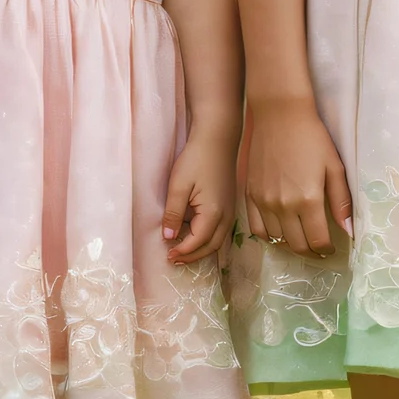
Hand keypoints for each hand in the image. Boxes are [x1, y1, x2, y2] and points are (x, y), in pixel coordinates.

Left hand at [162, 127, 237, 263]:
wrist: (217, 139)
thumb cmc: (196, 159)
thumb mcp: (178, 185)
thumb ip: (173, 213)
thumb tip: (168, 237)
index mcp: (213, 213)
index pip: (198, 242)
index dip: (182, 251)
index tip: (168, 255)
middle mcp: (226, 216)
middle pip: (211, 247)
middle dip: (193, 256)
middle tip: (174, 259)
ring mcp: (230, 210)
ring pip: (218, 240)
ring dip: (201, 249)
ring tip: (182, 251)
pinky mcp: (230, 204)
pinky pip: (221, 230)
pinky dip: (208, 238)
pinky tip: (194, 234)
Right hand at [244, 96, 351, 256]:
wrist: (280, 115)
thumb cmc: (312, 138)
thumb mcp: (334, 167)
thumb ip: (341, 202)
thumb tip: (349, 231)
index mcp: (308, 200)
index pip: (318, 241)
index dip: (327, 250)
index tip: (331, 247)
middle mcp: (283, 205)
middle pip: (297, 245)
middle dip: (311, 252)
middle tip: (318, 248)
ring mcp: (263, 201)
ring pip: (277, 240)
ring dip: (291, 245)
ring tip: (301, 240)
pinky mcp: (250, 194)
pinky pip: (257, 228)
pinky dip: (269, 236)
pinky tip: (280, 232)